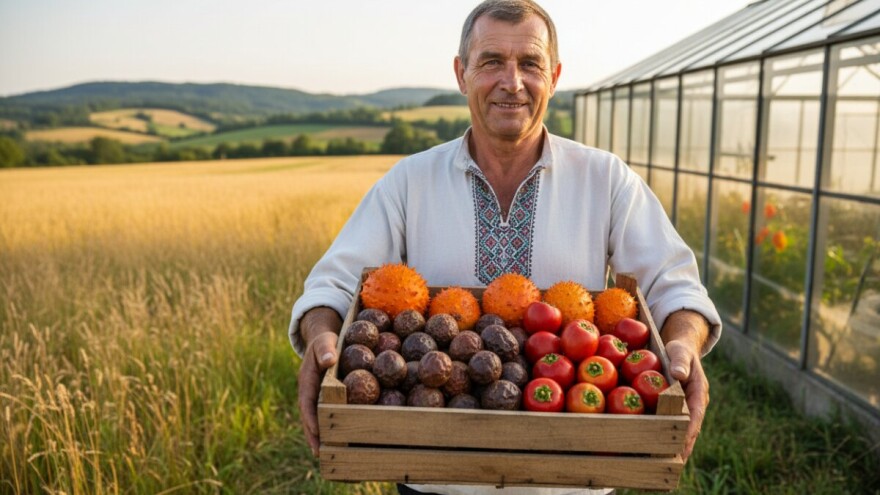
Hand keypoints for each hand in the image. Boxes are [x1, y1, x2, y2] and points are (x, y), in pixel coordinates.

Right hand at [297, 307, 341, 456]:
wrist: (323, 338)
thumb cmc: (325, 339)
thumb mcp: (324, 341)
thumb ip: (325, 349)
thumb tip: (330, 360)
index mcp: (307, 379)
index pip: (306, 401)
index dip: (310, 418)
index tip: (315, 433)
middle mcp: (309, 391)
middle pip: (309, 415)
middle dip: (313, 434)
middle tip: (319, 453)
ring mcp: (316, 395)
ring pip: (316, 417)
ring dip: (320, 435)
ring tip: (327, 455)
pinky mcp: (325, 397)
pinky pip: (326, 413)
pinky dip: (329, 425)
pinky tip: (340, 439)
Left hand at [665, 338, 707, 461]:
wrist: (680, 349)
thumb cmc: (679, 349)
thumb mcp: (680, 351)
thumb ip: (680, 361)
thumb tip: (678, 374)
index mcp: (699, 392)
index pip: (696, 414)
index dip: (690, 430)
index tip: (683, 445)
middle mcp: (694, 403)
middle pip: (691, 428)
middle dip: (684, 445)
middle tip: (674, 463)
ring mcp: (685, 407)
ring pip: (682, 429)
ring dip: (676, 446)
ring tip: (666, 463)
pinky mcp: (675, 408)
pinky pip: (672, 423)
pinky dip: (667, 436)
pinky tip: (656, 448)